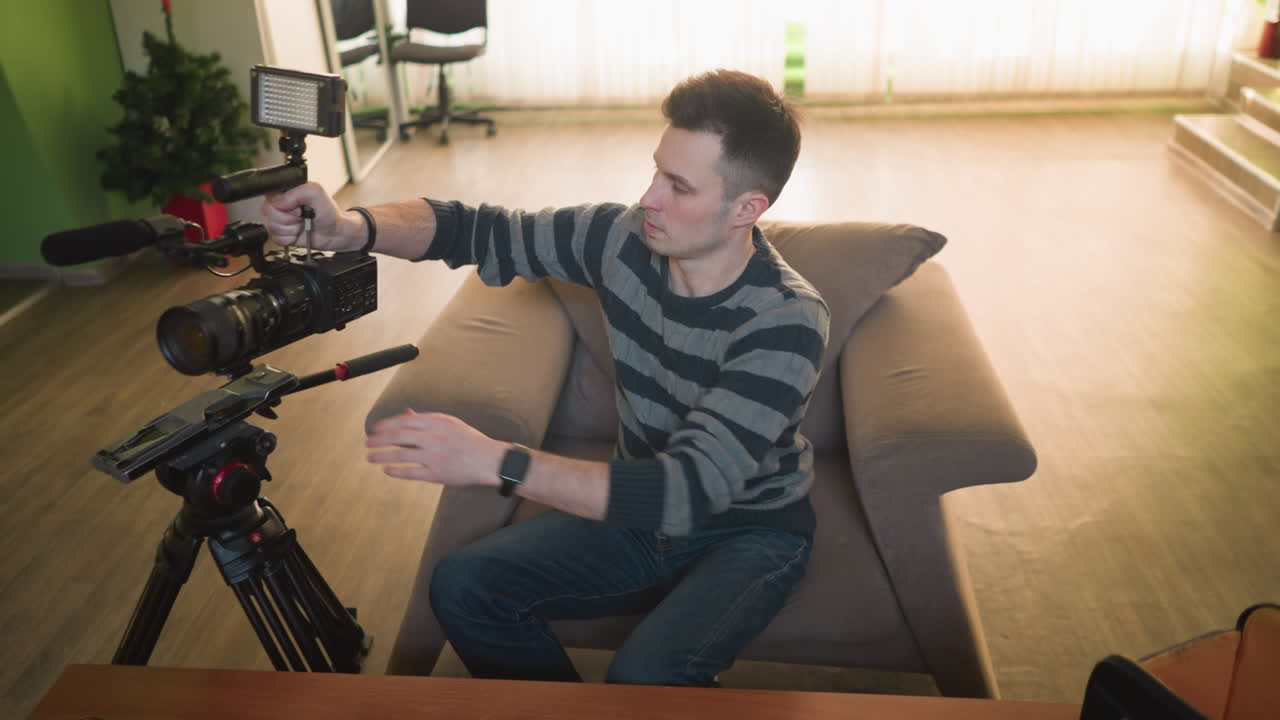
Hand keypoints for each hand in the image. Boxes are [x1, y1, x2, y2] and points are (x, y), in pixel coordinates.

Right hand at [261, 181, 362, 250]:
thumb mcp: (317, 193)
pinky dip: (290, 238)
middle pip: (267, 211)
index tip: (298, 208)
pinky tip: (299, 233)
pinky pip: (276, 238)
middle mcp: (281, 205)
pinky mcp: (282, 234)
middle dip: (288, 217)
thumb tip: (280, 201)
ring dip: (291, 229)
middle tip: (301, 216)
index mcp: (286, 191)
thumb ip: (298, 191)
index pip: (269, 195)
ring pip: (272, 226)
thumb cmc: (329, 212)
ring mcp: (280, 220)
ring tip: (302, 224)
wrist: (336, 233)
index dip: (283, 204)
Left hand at [366, 410, 503, 487]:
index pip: (404, 422)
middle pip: (398, 437)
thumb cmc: (469, 440)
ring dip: (382, 456)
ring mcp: (434, 456)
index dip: (386, 425)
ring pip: (401, 455)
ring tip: (370, 458)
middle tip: (368, 443)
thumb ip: (426, 419)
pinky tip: (387, 470)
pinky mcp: (437, 474)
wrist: (488, 460)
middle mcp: (433, 438)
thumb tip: (405, 414)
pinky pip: (411, 472)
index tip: (374, 429)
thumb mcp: (449, 423)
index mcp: (436, 422)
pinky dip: (397, 471)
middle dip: (379, 440)